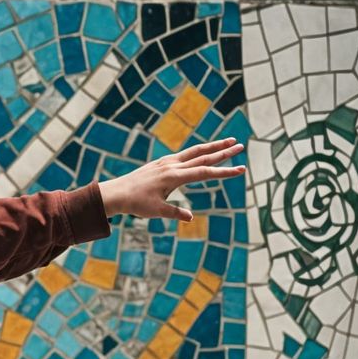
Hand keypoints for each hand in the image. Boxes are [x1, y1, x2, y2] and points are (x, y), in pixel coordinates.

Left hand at [98, 138, 245, 221]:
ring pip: (194, 151)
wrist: (116, 193)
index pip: (205, 172)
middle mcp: (172, 166)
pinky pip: (184, 154)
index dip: (224, 172)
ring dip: (212, 146)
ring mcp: (167, 162)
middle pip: (203, 156)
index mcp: (174, 177)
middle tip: (240, 145)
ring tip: (228, 140)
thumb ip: (174, 212)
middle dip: (223, 152)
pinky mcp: (161, 163)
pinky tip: (203, 151)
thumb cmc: (136, 203)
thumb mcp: (156, 211)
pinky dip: (197, 151)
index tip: (241, 170)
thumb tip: (190, 218)